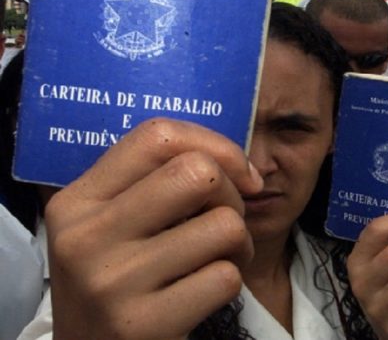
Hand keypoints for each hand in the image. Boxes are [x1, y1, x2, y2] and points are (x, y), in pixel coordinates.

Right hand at [46, 118, 262, 339]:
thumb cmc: (118, 278)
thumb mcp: (111, 224)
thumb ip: (156, 182)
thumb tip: (240, 167)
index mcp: (78, 200)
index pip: (157, 136)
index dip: (215, 144)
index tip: (239, 174)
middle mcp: (86, 237)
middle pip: (198, 173)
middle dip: (232, 195)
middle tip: (225, 221)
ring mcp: (112, 283)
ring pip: (224, 225)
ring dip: (240, 243)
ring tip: (220, 258)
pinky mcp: (142, 325)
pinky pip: (226, 277)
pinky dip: (231, 280)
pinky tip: (207, 290)